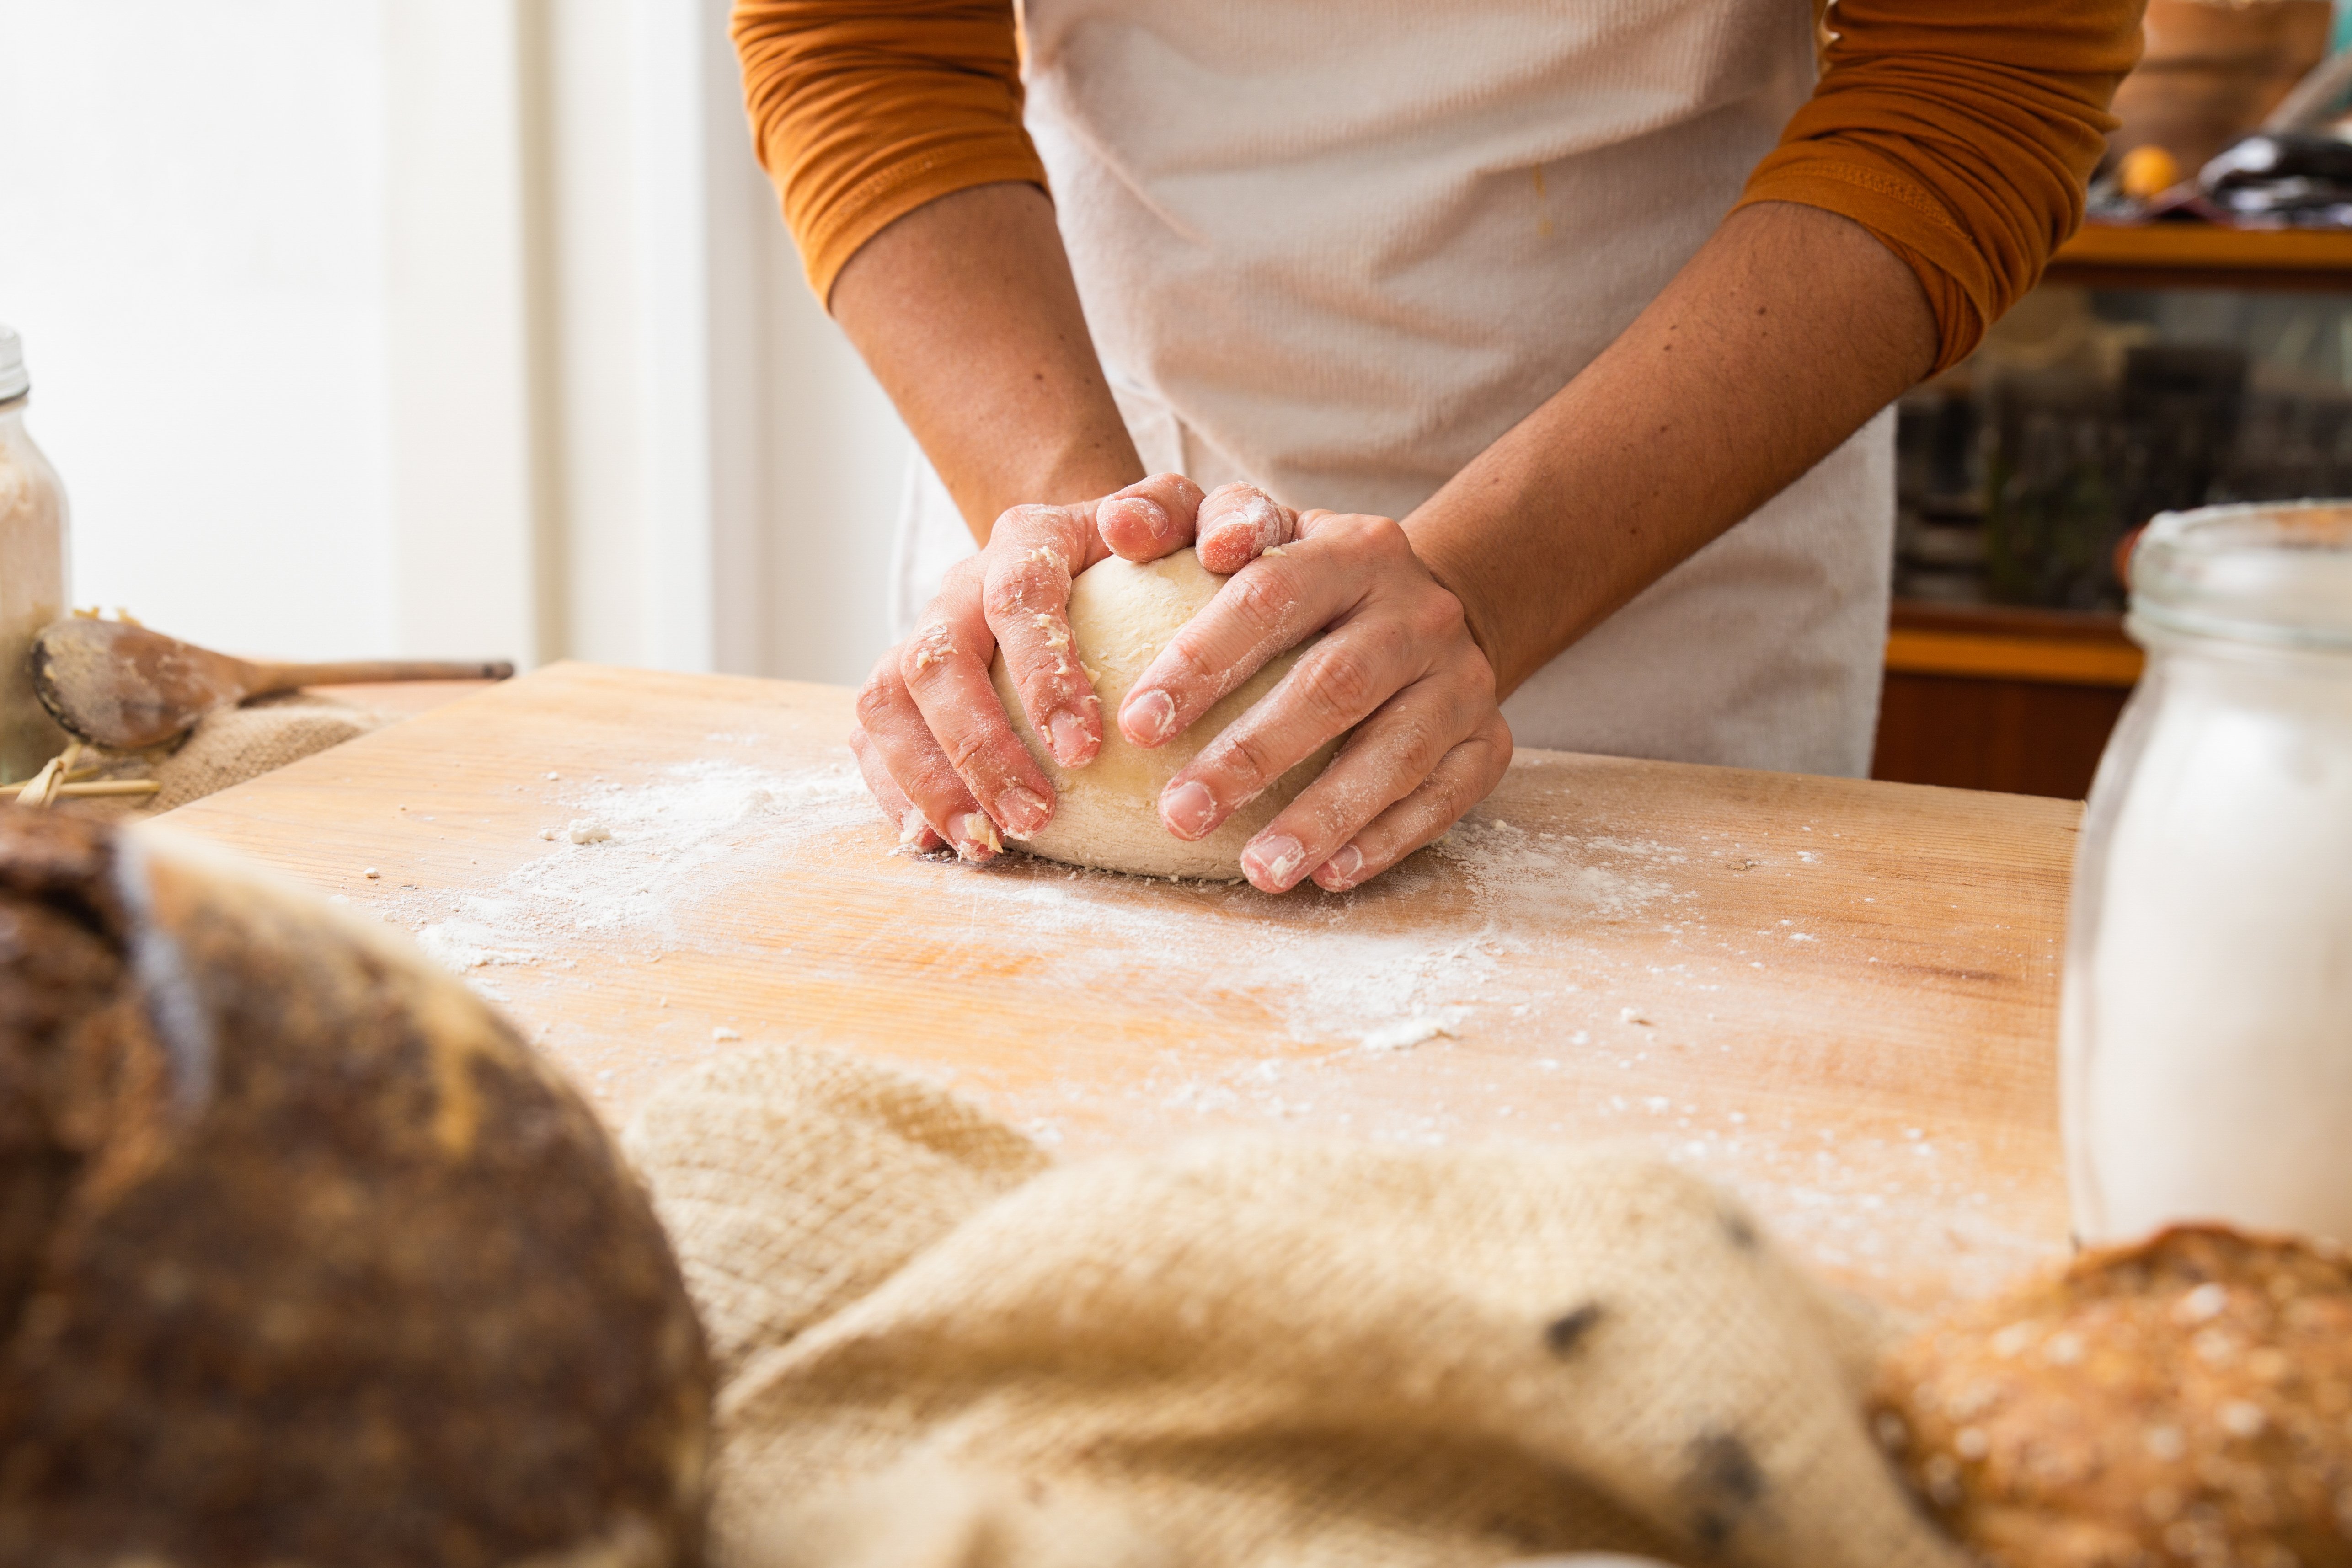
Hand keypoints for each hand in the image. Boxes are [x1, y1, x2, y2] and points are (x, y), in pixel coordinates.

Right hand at [849, 473, 1205, 860]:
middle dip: (979, 747)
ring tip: (987, 844)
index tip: (1084, 750)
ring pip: (888, 702)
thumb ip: (1185, 512)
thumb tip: (1129, 527)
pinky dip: (897, 792)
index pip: (1017, 598)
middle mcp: (960, 586)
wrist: (1092, 563)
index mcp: (1026, 540)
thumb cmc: (1154, 555)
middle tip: (1037, 818)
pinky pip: (874, 737)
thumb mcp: (1186, 522)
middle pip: (936, 660)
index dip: (1041, 674)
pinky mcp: (903, 688)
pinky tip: (939, 844)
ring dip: (931, 780)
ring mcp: (920, 636)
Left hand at [1105, 485, 1512, 894]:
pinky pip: (1444, 797)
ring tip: (1258, 870)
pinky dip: (1387, 840)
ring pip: (1396, 752)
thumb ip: (1180, 516)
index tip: (1139, 726)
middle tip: (1181, 815)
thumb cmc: (1304, 579)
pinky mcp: (1489, 741)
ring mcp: (1462, 678)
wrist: (1427, 609)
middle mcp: (1418, 611)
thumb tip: (1121, 525)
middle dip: (1253, 755)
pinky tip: (1329, 875)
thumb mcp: (1249, 526)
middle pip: (1335, 684)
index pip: (1270, 597)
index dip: (1203, 662)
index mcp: (1352, 549)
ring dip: (1323, 817)